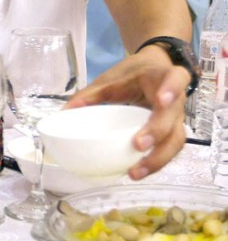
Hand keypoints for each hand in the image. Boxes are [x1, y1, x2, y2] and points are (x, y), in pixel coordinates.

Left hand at [65, 47, 188, 178]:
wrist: (154, 68)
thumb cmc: (133, 74)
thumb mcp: (112, 79)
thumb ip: (91, 94)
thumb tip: (64, 112)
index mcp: (162, 77)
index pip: (177, 80)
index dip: (171, 90)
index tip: (161, 101)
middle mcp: (177, 100)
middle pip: (175, 118)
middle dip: (158, 132)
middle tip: (138, 146)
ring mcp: (177, 118)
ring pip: (176, 140)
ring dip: (158, 158)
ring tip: (135, 172)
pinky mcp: (172, 132)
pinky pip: (169, 149)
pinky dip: (155, 161)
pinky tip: (137, 171)